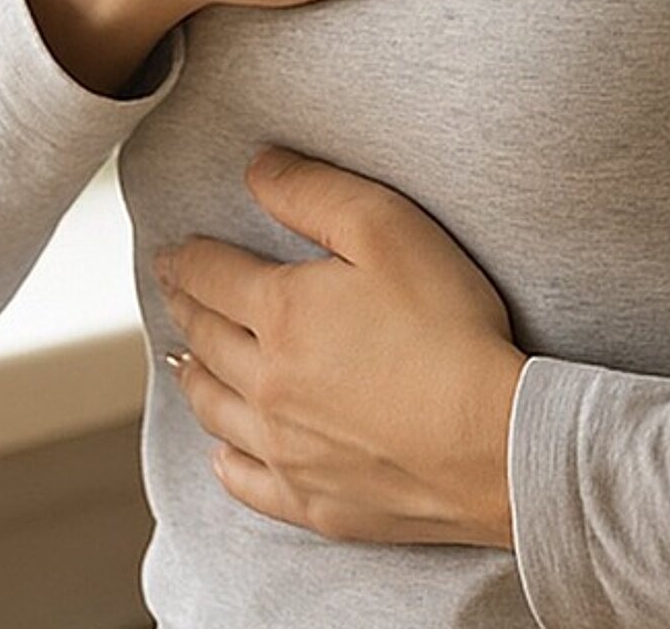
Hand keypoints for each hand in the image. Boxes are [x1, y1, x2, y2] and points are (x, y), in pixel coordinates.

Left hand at [153, 146, 526, 549]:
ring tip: (183, 363)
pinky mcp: (313, 501)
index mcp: (279, 313)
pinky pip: (247, 482)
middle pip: (206, 338)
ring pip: (215, 409)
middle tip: (174, 295)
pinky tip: (223, 453)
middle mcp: (266, 383)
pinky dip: (227, 462)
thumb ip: (314, 192)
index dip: (187, 259)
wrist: (497, 445)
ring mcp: (285, 448)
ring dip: (194, 379)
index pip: (210, 276)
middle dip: (185, 309)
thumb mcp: (389, 231)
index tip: (172, 254)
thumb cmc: (452, 331)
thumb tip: (257, 169)